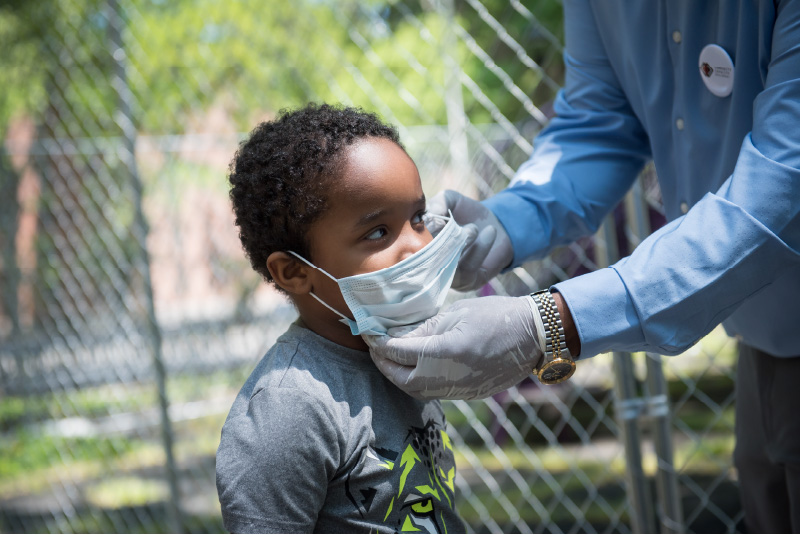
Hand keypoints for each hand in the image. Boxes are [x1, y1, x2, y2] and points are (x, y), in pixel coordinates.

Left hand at [364, 296, 542, 399]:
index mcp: (445, 352)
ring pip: (415, 391)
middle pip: (401, 379)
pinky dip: (417, 382)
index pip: (398, 352)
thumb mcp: (456, 313)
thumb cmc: (496, 315)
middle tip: (374, 348)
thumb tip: (395, 335)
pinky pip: (433, 393)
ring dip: (398, 376)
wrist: (534, 336)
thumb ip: (423, 328)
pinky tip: (414, 368)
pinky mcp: (468, 394)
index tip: (367, 332)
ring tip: (390, 359)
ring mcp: (459, 390)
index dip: (378, 343)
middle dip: (383, 364)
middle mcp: (449, 377)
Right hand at [426, 190, 513, 291]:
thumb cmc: (467, 212)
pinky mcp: (467, 282)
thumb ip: (438, 203)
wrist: (498, 224)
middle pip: (425, 259)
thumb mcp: (450, 200)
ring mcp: (447, 277)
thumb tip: (426, 215)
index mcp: (420, 245)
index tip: (432, 219)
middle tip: (451, 224)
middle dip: (439, 240)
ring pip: (446, 265)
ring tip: (473, 228)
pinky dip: (479, 249)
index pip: (410, 246)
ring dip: (462, 243)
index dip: (419, 233)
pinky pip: (467, 270)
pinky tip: (489, 232)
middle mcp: (429, 265)